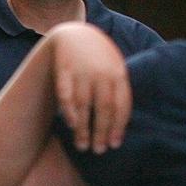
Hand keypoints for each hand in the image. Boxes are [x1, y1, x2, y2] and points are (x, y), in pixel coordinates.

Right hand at [52, 24, 131, 152]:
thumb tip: (120, 125)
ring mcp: (82, 71)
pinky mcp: (63, 70)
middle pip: (104, 108)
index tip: (113, 145)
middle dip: (101, 132)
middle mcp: (101, 73)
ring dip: (83, 128)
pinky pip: (65, 95)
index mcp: (118, 73)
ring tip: (83, 146)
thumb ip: (118, 91)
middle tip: (98, 151)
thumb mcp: (114, 68)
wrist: (74, 34)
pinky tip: (70, 125)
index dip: (118, 127)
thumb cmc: (98, 58)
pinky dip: (68, 111)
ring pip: (84, 105)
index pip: (122, 105)